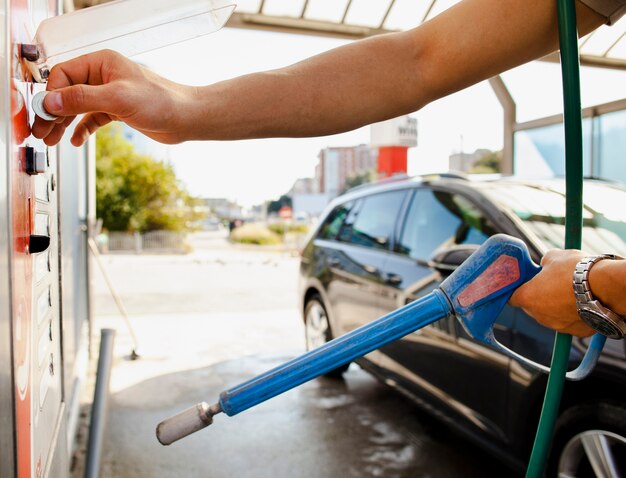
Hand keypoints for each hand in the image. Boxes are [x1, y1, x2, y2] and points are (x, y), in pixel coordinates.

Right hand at [31, 50, 193, 145]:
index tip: (44, 115)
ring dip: (64, 123)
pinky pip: (92, 119)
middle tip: (42, 132)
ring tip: (52, 140)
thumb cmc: (162, 102)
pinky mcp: (118, 111)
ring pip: (78, 108)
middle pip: (68, 92)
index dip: (51, 95)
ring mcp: (111, 94)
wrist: (187, 118)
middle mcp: (104, 76)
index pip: (64, 75)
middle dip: (54, 113)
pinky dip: (83, 129)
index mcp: (102, 63)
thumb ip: (82, 99)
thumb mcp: (118, 99)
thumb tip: (51, 102)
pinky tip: (76, 141)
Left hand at [509, 249, 593, 336]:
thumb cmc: (575, 269)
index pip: (512, 297)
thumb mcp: (553, 257)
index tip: (524, 284)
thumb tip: (545, 265)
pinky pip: (569, 322)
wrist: (606, 287)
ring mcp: (557, 326)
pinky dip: (572, 314)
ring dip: (555, 306)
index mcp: (528, 298)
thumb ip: (543, 264)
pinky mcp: (575, 332)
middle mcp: (539, 316)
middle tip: (550, 284)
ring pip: (550, 315)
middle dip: (538, 296)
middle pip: (531, 307)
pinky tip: (582, 302)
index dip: (517, 290)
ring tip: (570, 292)